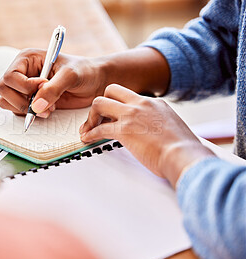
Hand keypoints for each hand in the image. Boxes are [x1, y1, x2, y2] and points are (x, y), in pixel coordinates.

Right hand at [0, 49, 107, 117]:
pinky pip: (18, 111)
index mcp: (27, 59)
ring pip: (7, 102)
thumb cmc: (84, 71)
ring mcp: (25, 88)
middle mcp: (22, 73)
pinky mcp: (31, 101)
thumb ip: (53, 89)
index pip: (10, 76)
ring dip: (26, 109)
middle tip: (43, 104)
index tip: (43, 86)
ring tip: (48, 107)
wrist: (95, 82)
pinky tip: (48, 110)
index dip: (24, 86)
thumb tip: (36, 106)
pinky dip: (31, 115)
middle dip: (22, 101)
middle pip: (3, 90)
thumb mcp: (70, 75)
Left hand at [79, 84, 214, 185]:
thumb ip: (158, 123)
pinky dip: (90, 134)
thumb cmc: (182, 148)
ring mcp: (131, 115)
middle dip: (102, 103)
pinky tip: (87, 139)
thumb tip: (151, 132)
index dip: (118, 106)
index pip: (128, 96)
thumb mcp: (171, 126)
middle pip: (111, 90)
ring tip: (89, 128)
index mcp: (154, 103)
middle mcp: (141, 104)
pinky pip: (99, 128)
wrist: (184, 156)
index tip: (113, 116)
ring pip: (99, 103)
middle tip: (98, 118)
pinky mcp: (124, 130)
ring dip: (91, 117)